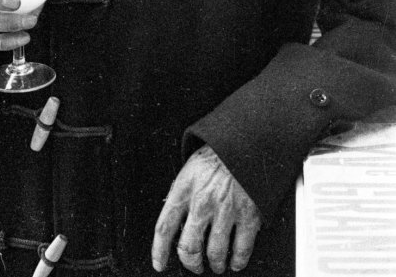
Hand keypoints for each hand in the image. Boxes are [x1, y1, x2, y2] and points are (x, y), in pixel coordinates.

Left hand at [152, 145, 260, 274]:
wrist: (245, 143)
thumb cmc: (216, 156)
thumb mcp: (190, 169)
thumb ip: (182, 194)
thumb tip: (174, 221)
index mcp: (184, 189)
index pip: (164, 227)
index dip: (159, 251)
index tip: (159, 263)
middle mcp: (202, 202)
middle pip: (189, 247)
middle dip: (190, 263)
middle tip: (194, 265)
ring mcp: (226, 210)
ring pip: (215, 253)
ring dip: (215, 264)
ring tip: (216, 264)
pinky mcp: (248, 215)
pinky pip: (242, 249)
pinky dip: (238, 261)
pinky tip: (235, 261)